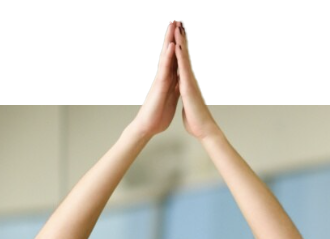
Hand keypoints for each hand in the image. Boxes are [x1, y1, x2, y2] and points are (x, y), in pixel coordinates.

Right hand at [129, 21, 180, 137]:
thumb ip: (174, 87)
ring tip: (172, 26)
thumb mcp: (170, 98)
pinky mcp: (159, 86)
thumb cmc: (158, 114)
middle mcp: (163, 76)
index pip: (174, 59)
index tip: (181, 32)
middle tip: (175, 21)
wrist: (148, 127)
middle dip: (171, 36)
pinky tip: (171, 46)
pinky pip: (164, 68)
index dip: (177, 46)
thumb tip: (178, 81)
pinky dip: (168, 56)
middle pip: (168, 53)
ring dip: (168, 40)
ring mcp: (160, 79)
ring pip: (165, 56)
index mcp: (168, 79)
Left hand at [173, 23, 221, 140]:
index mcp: (187, 83)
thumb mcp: (189, 104)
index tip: (177, 35)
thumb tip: (188, 94)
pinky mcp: (188, 87)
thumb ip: (188, 96)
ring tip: (178, 28)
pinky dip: (179, 56)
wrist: (204, 130)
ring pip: (184, 58)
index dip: (179, 48)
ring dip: (180, 42)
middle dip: (181, 39)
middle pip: (184, 55)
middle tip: (179, 24)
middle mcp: (189, 79)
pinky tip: (176, 45)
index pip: (182, 62)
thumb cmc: (196, 120)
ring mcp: (189, 82)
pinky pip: (182, 68)